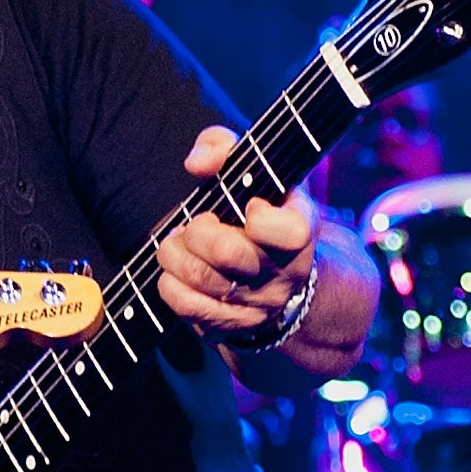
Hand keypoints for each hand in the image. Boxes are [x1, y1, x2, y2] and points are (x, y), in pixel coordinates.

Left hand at [157, 126, 319, 343]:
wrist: (280, 270)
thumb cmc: (260, 207)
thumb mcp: (253, 168)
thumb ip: (222, 147)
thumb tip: (196, 163)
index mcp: (300, 230)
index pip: (288, 232)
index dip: (259, 218)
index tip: (250, 206)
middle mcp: (283, 272)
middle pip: (229, 254)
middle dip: (198, 232)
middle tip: (197, 224)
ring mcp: (258, 304)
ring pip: (201, 280)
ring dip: (175, 254)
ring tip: (179, 242)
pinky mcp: (232, 324)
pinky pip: (187, 307)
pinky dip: (170, 283)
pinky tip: (176, 270)